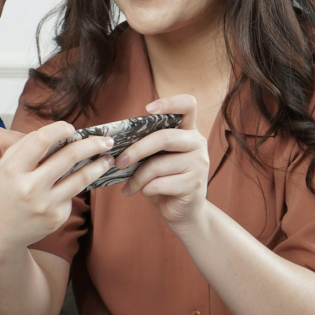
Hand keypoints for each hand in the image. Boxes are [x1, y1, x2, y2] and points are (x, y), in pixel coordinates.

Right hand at [0, 121, 113, 256]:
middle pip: (69, 156)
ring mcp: (45, 204)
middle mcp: (30, 187)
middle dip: (92, 144)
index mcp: (12, 169)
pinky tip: (75, 183)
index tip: (71, 127)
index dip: (60, 129)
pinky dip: (76, 186)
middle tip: (105, 139)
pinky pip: (72, 195)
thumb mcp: (4, 167)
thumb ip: (26, 147)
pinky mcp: (57, 217)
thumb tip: (57, 132)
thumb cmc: (2, 194)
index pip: (41, 140)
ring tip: (108, 158)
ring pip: (81, 178)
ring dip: (99, 165)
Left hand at [117, 95, 209, 229]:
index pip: (188, 105)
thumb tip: (114, 142)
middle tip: (119, 161)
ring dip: (137, 177)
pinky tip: (140, 192)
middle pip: (165, 138)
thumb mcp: (157, 158)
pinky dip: (144, 190)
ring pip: (158, 165)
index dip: (169, 102)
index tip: (148, 109)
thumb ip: (147, 145)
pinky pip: (159, 184)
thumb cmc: (164, 179)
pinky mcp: (195, 185)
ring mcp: (199, 164)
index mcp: (189, 131)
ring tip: (127, 186)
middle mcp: (198, 144)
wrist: (184, 212)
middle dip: (137, 150)